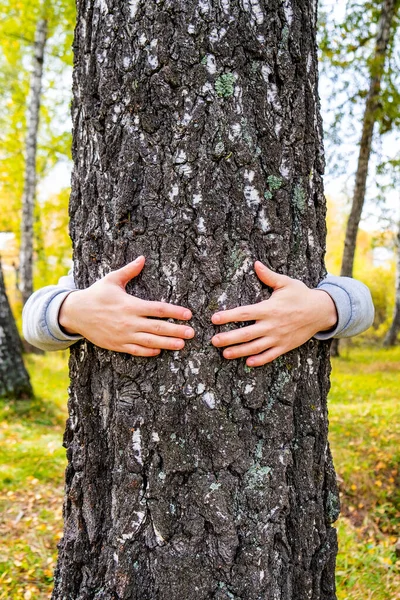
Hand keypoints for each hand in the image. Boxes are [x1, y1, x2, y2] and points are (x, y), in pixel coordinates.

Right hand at [58, 256, 194, 356]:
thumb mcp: (111, 279)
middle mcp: (129, 321)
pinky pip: (137, 350)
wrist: (75, 313)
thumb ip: (129, 270)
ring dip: (167, 344)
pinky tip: (160, 351)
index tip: (188, 314)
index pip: (158, 309)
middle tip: (192, 333)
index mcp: (131, 305)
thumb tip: (142, 258)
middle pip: (158, 328)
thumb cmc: (96, 294)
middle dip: (177, 330)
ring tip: (182, 344)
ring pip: (150, 341)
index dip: (175, 312)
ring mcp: (123, 335)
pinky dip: (149, 351)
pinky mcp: (117, 345)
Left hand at [211, 261, 337, 366]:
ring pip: (255, 347)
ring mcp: (278, 337)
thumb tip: (256, 264)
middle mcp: (271, 325)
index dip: (228, 316)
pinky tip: (248, 362)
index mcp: (269, 309)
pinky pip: (270, 355)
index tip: (214, 319)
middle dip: (228, 338)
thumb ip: (269, 276)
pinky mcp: (285, 346)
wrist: (322, 311)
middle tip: (213, 341)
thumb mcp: (286, 283)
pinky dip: (259, 360)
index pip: (244, 313)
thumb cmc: (301, 295)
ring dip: (239, 351)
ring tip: (225, 354)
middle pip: (245, 334)